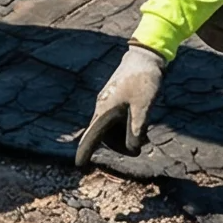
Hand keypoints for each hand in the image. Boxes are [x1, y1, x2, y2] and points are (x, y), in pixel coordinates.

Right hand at [76, 42, 168, 165]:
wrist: (145, 57)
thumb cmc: (144, 80)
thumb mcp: (143, 107)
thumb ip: (137, 130)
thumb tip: (133, 149)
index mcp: (105, 110)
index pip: (92, 136)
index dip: (85, 151)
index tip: (78, 165)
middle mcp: (102, 108)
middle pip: (103, 136)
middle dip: (119, 146)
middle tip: (139, 148)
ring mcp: (108, 103)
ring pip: (111, 129)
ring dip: (124, 137)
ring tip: (144, 136)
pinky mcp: (115, 100)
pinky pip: (116, 120)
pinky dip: (126, 127)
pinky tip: (141, 125)